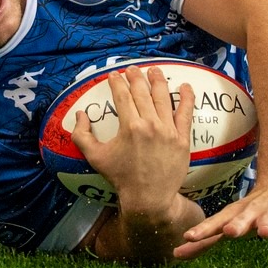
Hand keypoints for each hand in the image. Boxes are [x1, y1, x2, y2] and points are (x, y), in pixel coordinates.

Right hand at [71, 66, 194, 215]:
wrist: (148, 198)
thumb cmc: (121, 177)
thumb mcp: (95, 157)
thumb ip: (81, 135)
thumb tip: (80, 115)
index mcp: (129, 126)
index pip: (122, 96)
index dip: (117, 82)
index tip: (114, 75)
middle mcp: (150, 124)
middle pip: (142, 92)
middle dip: (135, 77)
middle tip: (132, 69)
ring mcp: (168, 130)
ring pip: (163, 97)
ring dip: (158, 80)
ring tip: (154, 70)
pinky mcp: (182, 139)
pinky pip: (186, 113)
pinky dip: (186, 98)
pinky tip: (185, 86)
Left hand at [173, 182, 267, 259]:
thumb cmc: (247, 212)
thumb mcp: (225, 223)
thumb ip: (204, 241)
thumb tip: (175, 254)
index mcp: (232, 215)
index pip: (214, 223)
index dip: (202, 230)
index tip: (188, 237)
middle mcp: (250, 213)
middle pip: (240, 220)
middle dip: (235, 225)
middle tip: (229, 232)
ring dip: (266, 226)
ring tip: (265, 233)